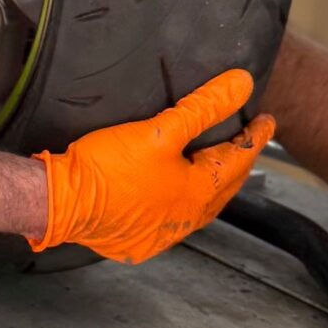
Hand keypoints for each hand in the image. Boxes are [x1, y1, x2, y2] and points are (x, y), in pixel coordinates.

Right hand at [26, 70, 274, 262]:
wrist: (61, 203)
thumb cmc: (107, 169)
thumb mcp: (159, 131)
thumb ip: (203, 108)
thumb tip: (241, 85)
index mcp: (197, 194)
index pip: (237, 160)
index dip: (254, 137)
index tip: (266, 121)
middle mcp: (185, 221)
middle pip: (223, 189)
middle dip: (237, 164)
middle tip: (246, 143)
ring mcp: (161, 236)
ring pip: (199, 208)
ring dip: (211, 187)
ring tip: (213, 169)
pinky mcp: (138, 241)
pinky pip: (171, 223)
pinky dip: (181, 205)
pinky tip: (172, 196)